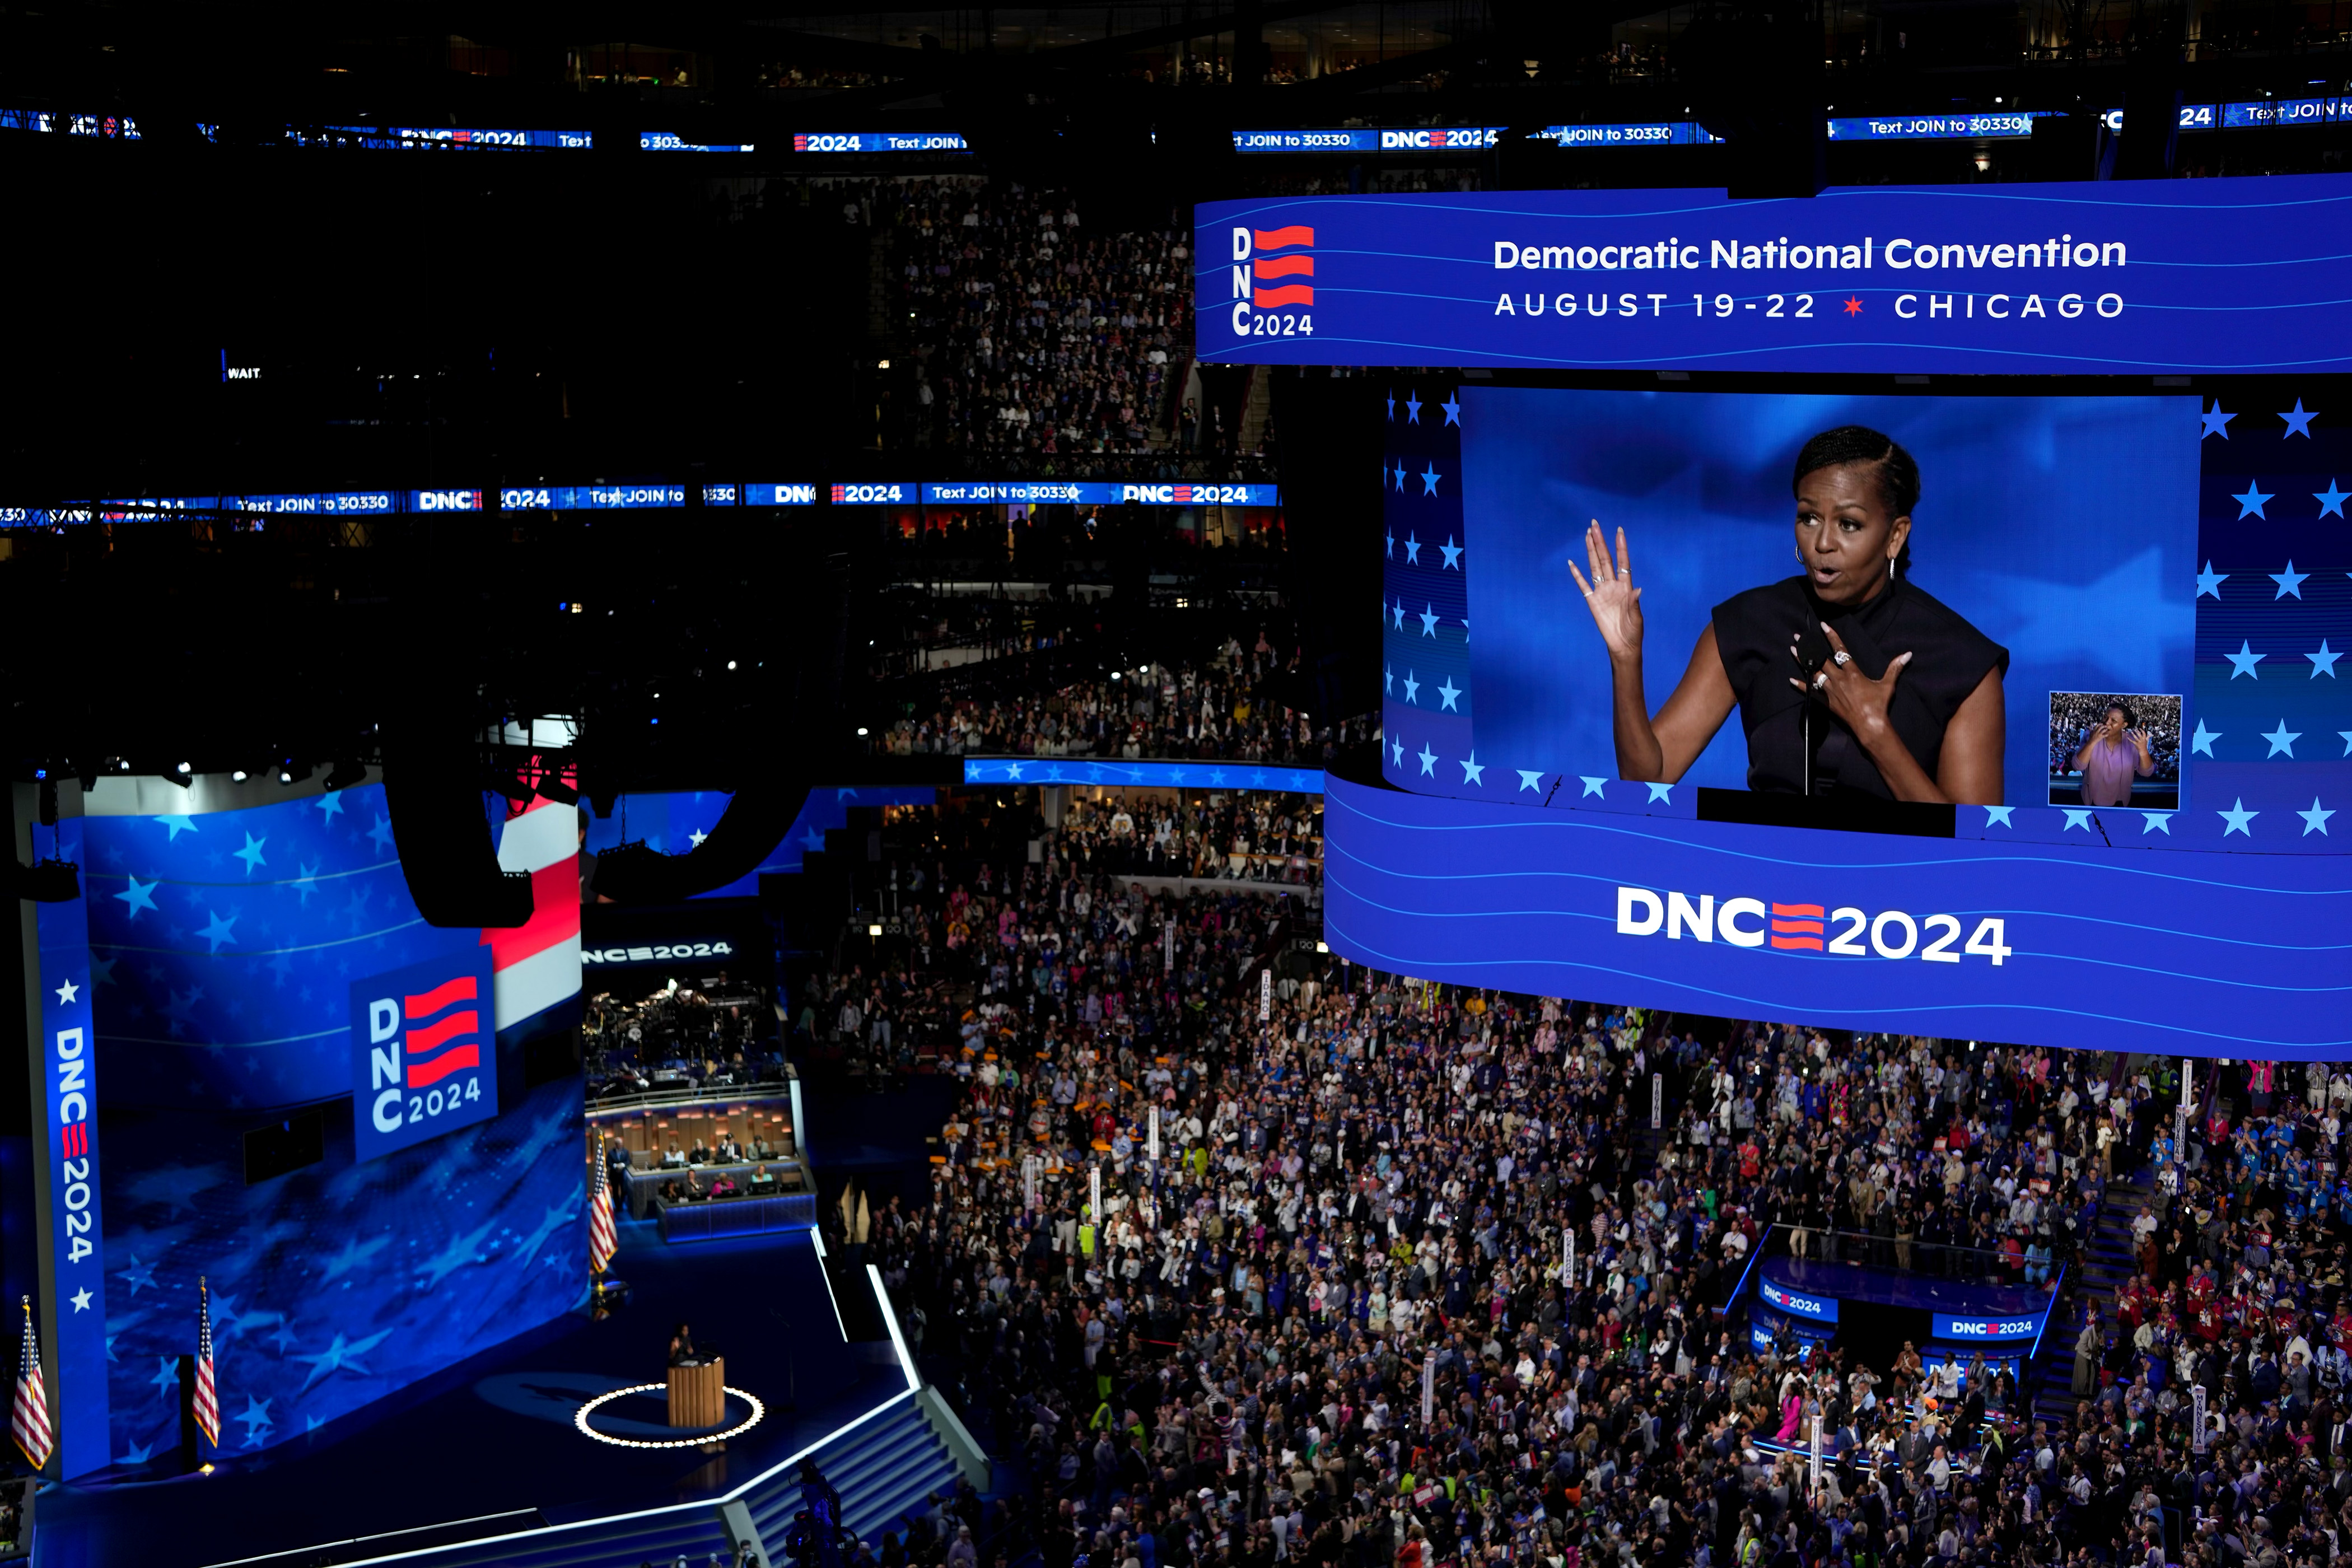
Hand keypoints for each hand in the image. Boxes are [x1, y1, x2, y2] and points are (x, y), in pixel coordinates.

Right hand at [1567, 520, 1643, 665]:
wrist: (1623, 645)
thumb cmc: (1633, 631)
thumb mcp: (1637, 617)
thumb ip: (1634, 603)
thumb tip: (1637, 590)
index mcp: (1626, 586)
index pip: (1623, 561)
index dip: (1621, 546)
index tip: (1619, 530)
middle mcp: (1613, 585)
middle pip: (1605, 559)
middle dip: (1600, 542)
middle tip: (1595, 524)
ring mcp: (1601, 592)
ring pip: (1594, 567)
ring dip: (1590, 551)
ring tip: (1587, 535)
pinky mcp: (1592, 602)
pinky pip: (1583, 585)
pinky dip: (1577, 575)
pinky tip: (1572, 563)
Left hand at [1789, 621, 1910, 745]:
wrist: (1869, 725)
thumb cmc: (1878, 704)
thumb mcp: (1888, 684)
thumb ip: (1895, 667)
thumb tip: (1907, 654)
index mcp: (1852, 673)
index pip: (1840, 651)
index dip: (1832, 637)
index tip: (1823, 626)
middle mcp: (1838, 679)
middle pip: (1820, 659)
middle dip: (1809, 647)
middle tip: (1798, 636)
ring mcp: (1830, 691)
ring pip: (1813, 672)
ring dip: (1802, 661)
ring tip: (1793, 650)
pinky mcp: (1827, 702)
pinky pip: (1811, 692)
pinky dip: (1801, 685)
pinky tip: (1791, 679)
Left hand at [2126, 727, 2150, 754]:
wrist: (2143, 750)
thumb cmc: (2145, 745)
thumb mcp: (2147, 741)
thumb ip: (2148, 737)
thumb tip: (2151, 734)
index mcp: (2144, 738)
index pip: (2144, 733)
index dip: (2142, 730)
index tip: (2139, 728)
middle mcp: (2142, 740)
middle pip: (2139, 735)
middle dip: (2137, 732)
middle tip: (2134, 730)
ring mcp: (2139, 742)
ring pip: (2136, 737)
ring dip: (2133, 734)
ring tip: (2131, 732)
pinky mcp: (2136, 744)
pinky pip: (2132, 741)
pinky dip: (2129, 739)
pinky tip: (2127, 737)